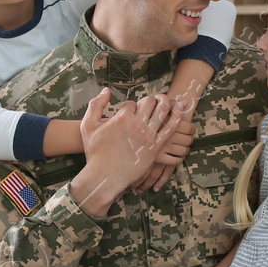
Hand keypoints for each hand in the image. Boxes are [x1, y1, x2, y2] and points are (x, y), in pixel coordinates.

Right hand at [69, 90, 180, 212]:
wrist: (104, 176)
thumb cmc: (95, 152)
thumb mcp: (88, 125)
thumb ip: (96, 104)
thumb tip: (106, 90)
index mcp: (121, 117)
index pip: (132, 103)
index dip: (131, 106)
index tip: (129, 112)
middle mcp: (136, 124)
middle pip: (149, 102)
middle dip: (150, 100)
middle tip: (150, 103)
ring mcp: (148, 136)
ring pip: (162, 111)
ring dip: (165, 103)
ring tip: (166, 101)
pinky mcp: (156, 147)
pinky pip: (171, 127)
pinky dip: (177, 116)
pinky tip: (179, 109)